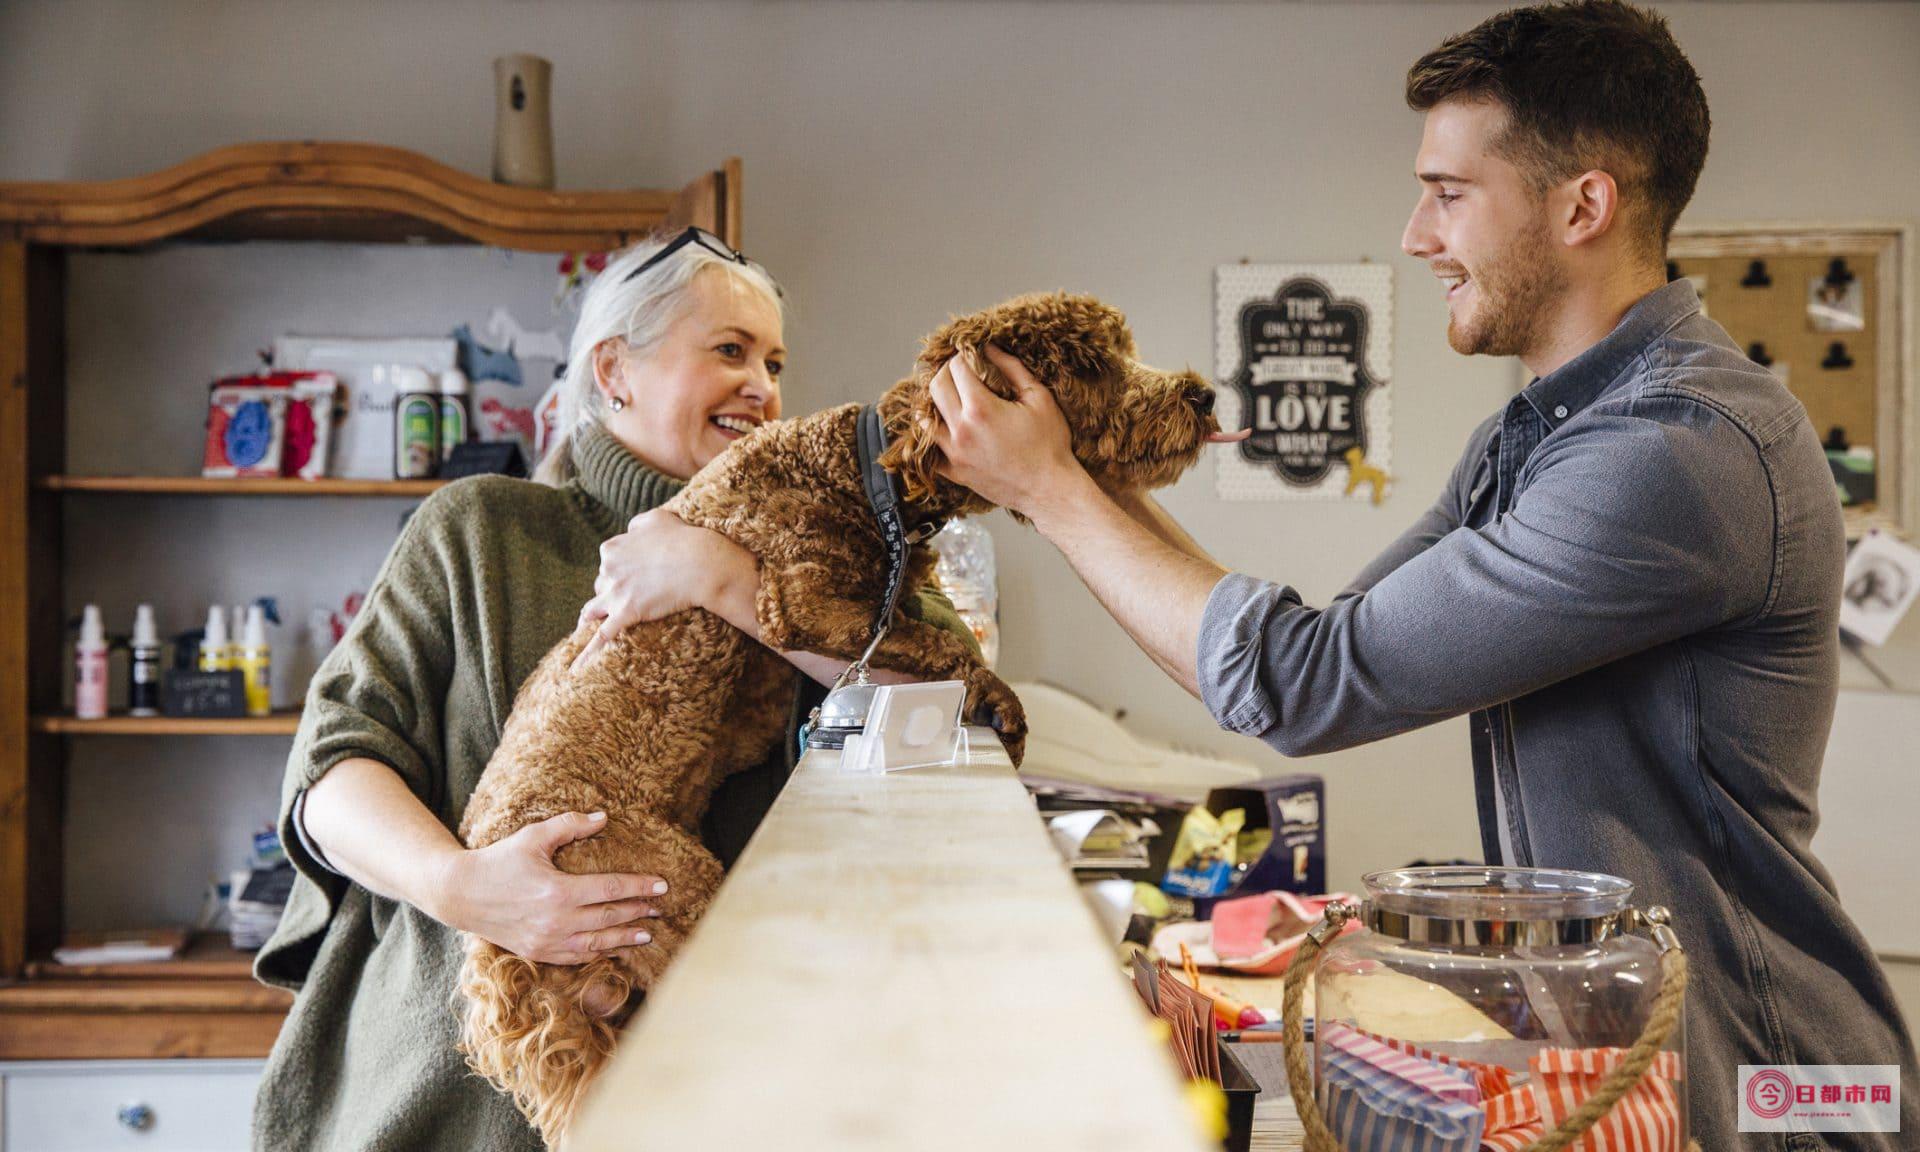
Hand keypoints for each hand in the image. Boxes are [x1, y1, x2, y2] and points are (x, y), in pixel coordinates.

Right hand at [436, 811, 667, 963]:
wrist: (460, 895)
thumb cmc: (498, 861)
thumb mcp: (533, 837)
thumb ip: (569, 826)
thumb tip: (603, 818)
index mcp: (558, 891)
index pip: (611, 890)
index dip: (639, 887)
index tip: (662, 885)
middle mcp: (556, 921)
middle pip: (609, 917)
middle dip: (639, 912)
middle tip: (660, 907)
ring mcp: (547, 941)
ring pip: (597, 942)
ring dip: (625, 938)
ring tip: (647, 933)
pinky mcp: (538, 953)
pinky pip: (577, 956)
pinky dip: (599, 952)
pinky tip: (613, 947)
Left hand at [572, 509, 757, 670]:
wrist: (701, 562)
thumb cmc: (684, 538)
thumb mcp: (658, 518)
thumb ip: (638, 524)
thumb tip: (630, 530)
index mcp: (612, 548)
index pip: (607, 563)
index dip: (619, 571)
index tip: (631, 576)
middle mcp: (608, 570)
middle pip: (601, 586)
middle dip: (610, 593)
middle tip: (628, 599)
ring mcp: (615, 593)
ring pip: (594, 610)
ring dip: (589, 619)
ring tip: (583, 629)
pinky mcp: (626, 614)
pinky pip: (602, 637)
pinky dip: (587, 654)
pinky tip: (577, 669)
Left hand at [927, 344, 1087, 518]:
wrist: (1050, 490)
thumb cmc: (1050, 445)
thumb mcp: (1039, 398)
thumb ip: (1012, 368)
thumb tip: (990, 347)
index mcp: (981, 409)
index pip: (956, 368)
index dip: (962, 356)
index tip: (971, 355)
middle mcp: (961, 431)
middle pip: (935, 387)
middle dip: (946, 373)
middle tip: (961, 371)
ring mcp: (954, 454)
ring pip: (925, 419)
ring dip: (935, 402)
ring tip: (951, 397)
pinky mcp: (955, 473)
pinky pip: (930, 451)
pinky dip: (934, 436)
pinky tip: (946, 428)